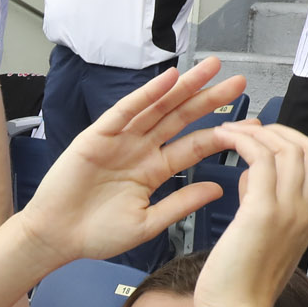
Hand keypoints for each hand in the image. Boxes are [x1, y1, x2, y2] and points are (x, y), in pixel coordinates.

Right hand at [16, 59, 243, 266]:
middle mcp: (141, 150)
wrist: (57, 237)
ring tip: (210, 69)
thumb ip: (181, 204)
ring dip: (184, 86)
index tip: (250, 124)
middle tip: (237, 82)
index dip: (222, 133)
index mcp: (155, 171)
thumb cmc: (97, 234)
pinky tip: (168, 79)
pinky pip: (126, 110)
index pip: (195, 145)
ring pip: (158, 107)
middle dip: (209, 98)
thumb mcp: (148, 223)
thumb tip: (218, 189)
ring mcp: (121, 140)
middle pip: (182, 117)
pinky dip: (146, 93)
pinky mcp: (98, 135)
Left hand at [192, 121, 307, 306]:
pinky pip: (260, 159)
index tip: (260, 139)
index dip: (289, 140)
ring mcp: (288, 211)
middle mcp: (304, 212)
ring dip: (256, 132)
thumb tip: (249, 177)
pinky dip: (242, 142)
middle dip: (276, 130)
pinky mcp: (263, 213)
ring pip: (287, 148)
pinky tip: (223, 139)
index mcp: (305, 219)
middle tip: (245, 130)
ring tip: (229, 131)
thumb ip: (260, 205)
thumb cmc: (239, 288)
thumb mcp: (260, 239)